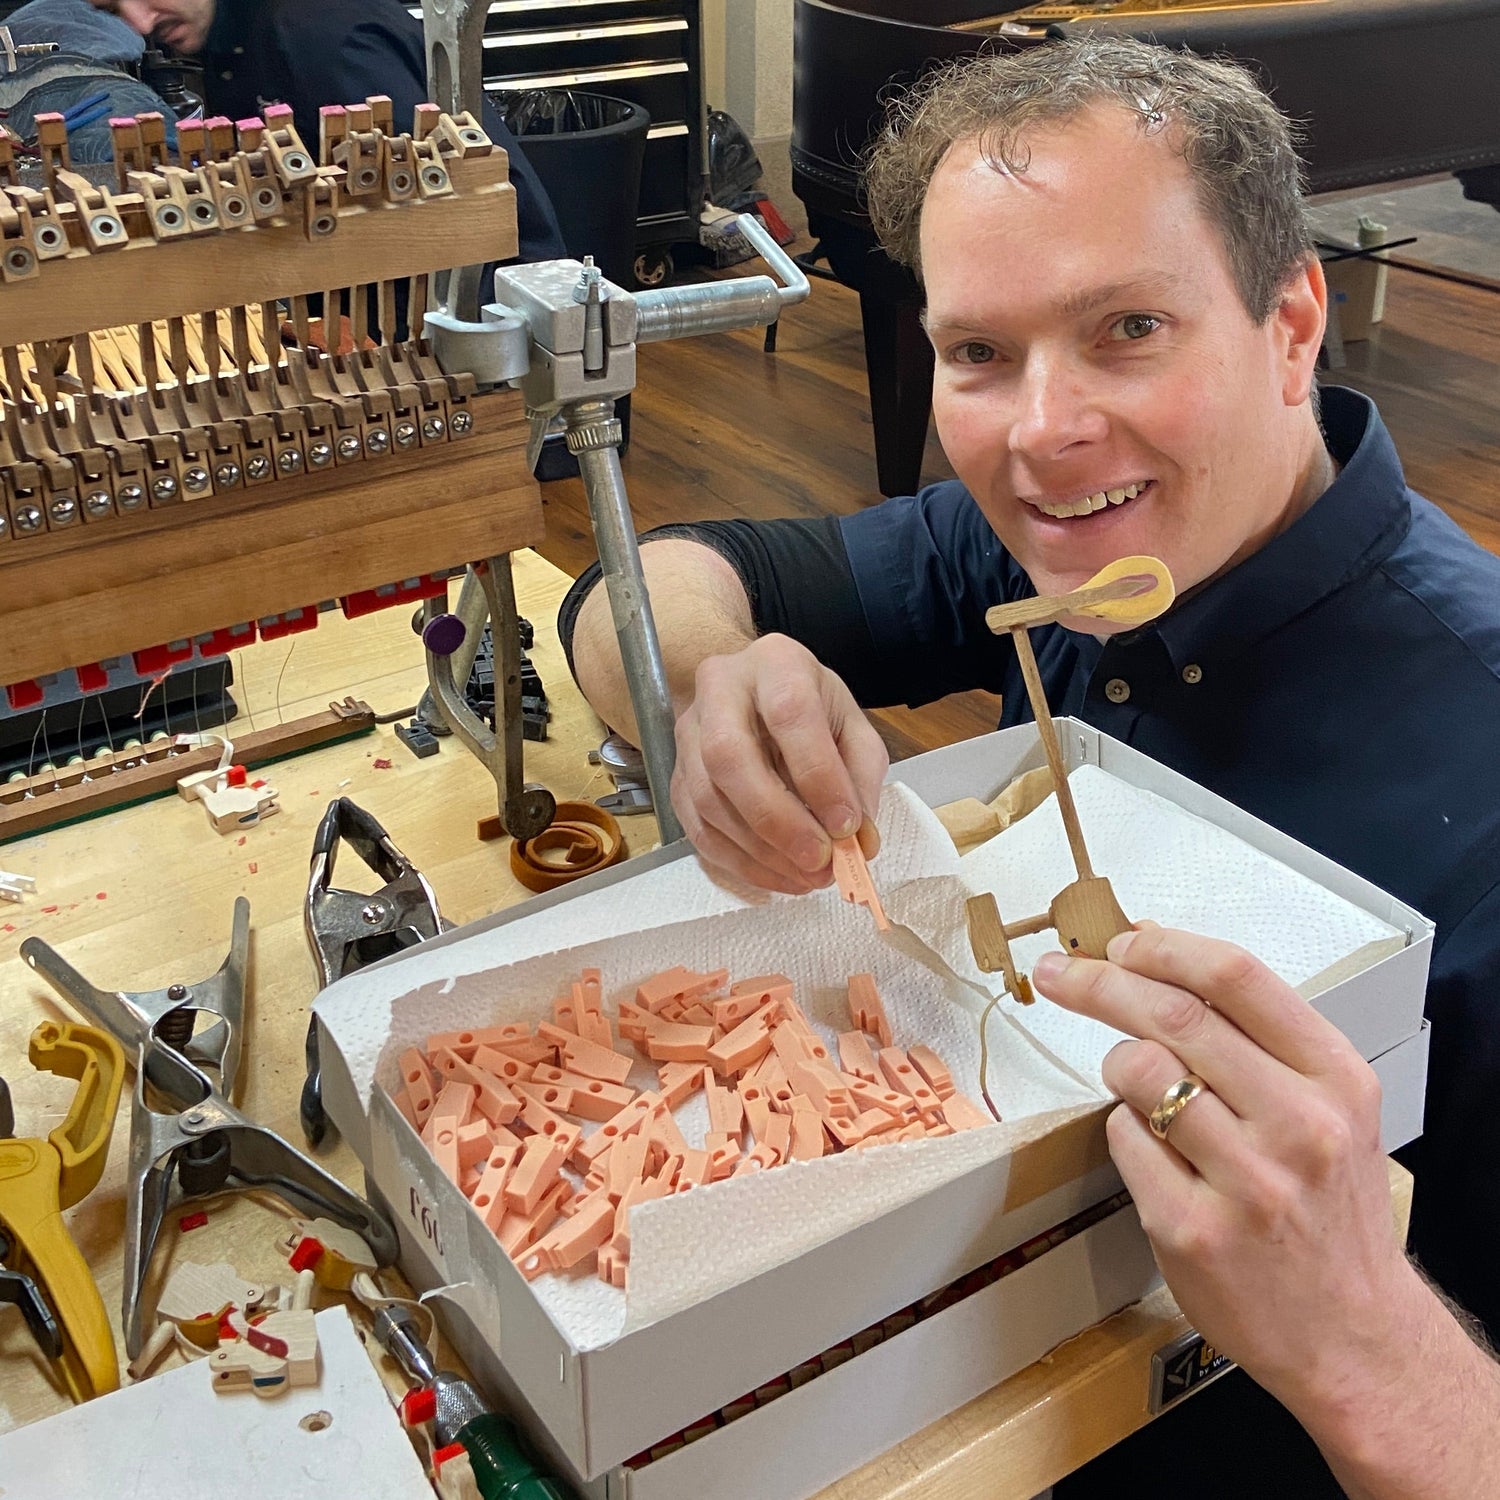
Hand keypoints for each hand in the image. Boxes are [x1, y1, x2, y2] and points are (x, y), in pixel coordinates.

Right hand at [669, 634, 887, 893]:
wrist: (759, 695)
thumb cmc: (811, 709)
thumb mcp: (852, 728)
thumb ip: (860, 779)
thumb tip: (858, 840)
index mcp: (775, 663)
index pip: (790, 714)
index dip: (818, 775)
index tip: (847, 825)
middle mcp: (720, 690)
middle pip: (729, 756)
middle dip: (778, 820)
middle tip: (818, 859)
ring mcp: (688, 733)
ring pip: (708, 799)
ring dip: (760, 850)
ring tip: (807, 875)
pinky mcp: (676, 776)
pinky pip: (697, 828)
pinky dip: (740, 862)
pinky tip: (778, 875)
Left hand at [1032, 926, 1418, 1419]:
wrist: (1354, 1334)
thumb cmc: (1331, 1208)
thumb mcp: (1330, 1107)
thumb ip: (1255, 1032)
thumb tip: (1155, 947)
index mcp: (1335, 1078)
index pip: (1236, 976)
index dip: (1162, 947)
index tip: (1119, 942)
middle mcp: (1299, 1125)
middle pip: (1173, 1015)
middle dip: (1100, 983)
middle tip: (1060, 972)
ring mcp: (1246, 1183)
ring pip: (1137, 1072)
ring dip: (1118, 1065)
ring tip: (1138, 1087)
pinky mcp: (1191, 1230)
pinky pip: (1122, 1139)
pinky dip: (1124, 1130)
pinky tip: (1156, 1152)